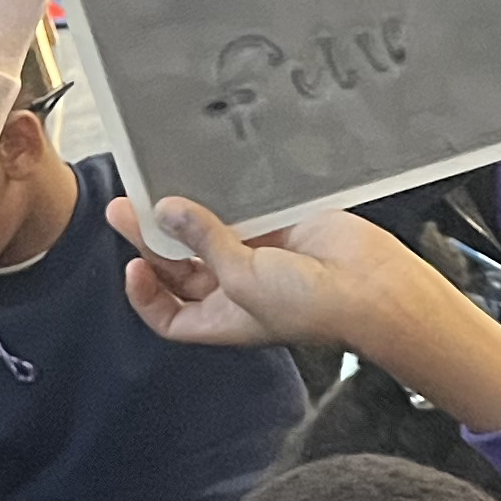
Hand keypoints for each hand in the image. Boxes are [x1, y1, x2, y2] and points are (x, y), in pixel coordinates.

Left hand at [114, 196, 500, 433]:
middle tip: (127, 210)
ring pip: (208, 236)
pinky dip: (223, 199)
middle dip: (153, 243)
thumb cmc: (315, 305)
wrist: (372, 286)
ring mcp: (259, 259)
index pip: (171, 316)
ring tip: (157, 188)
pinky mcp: (281, 230)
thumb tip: (167, 212)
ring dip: (185, 216)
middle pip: (182, 270)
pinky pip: (242, 212)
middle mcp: (238, 291)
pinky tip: (203, 181)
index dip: (146, 296)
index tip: (131, 267)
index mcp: (225, 319)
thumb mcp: (242, 278)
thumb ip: (203, 242)